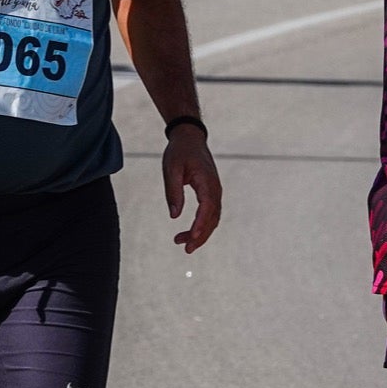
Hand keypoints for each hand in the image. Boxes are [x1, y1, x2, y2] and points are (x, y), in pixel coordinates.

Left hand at [162, 125, 220, 253]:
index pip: (207, 207)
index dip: (200, 224)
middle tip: (185, 248)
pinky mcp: (211, 193)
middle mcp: (215, 188)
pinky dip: (202, 225)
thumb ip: (173, 192)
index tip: (192, 237)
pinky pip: (210, 213)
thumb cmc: (179, 152)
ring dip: (200, 232)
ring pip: (212, 218)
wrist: (190, 138)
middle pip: (212, 218)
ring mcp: (215, 191)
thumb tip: (174, 216)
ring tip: (181, 242)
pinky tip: (190, 232)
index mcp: (207, 181)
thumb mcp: (171, 169)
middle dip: (200, 235)